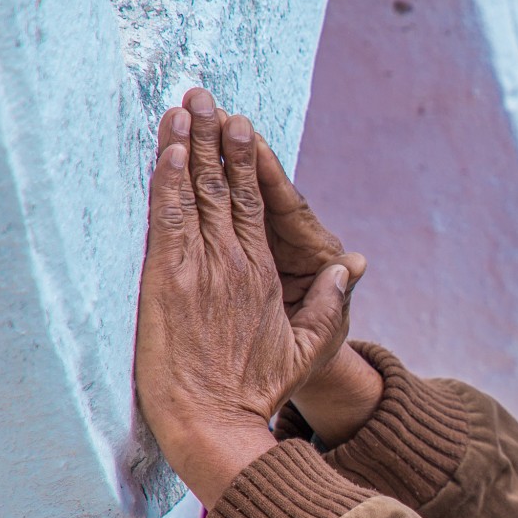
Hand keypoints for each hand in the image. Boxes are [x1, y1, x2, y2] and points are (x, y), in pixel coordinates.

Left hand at [136, 89, 350, 505]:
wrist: (214, 421)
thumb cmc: (256, 391)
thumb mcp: (305, 349)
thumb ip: (328, 305)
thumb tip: (351, 268)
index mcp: (264, 274)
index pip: (255, 203)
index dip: (247, 162)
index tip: (242, 126)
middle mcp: (234, 262)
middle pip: (224, 187)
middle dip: (214, 138)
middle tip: (205, 96)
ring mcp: (200, 269)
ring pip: (194, 194)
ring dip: (187, 147)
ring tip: (182, 109)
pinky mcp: (167, 282)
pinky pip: (167, 219)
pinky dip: (168, 181)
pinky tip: (168, 150)